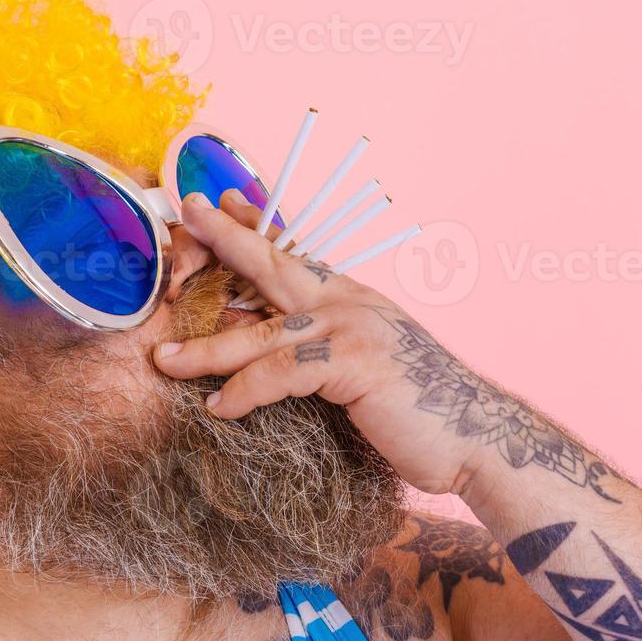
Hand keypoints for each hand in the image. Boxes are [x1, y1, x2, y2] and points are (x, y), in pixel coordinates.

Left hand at [154, 189, 481, 496]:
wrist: (477, 437)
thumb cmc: (419, 411)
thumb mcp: (364, 368)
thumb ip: (324, 351)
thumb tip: (271, 353)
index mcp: (352, 298)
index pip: (295, 254)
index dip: (257, 226)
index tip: (223, 203)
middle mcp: (349, 303)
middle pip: (273, 264)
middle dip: (226, 239)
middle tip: (186, 216)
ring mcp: (350, 329)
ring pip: (261, 331)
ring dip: (206, 348)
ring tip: (164, 359)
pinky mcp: (351, 364)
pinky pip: (280, 372)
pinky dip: (245, 391)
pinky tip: (219, 406)